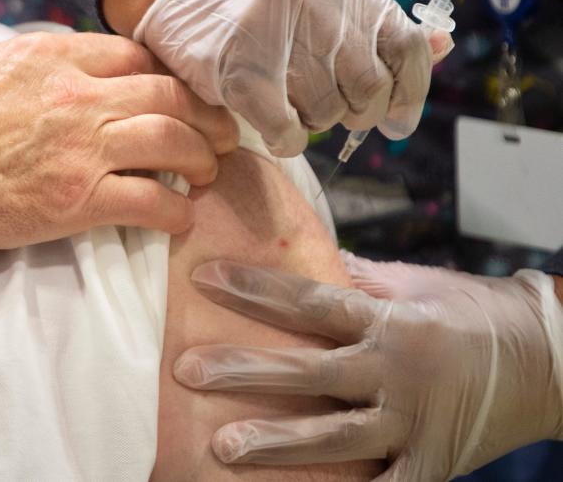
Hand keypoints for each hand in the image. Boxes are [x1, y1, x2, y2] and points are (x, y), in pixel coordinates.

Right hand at [0, 31, 239, 249]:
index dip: (167, 74)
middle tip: (218, 133)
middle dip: (205, 114)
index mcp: (52, 58)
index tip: (177, 94)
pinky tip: (181, 216)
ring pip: (174, 141)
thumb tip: (65, 62)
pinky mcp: (79, 201)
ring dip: (203, 158)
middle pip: (170, 94)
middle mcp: (77, 97)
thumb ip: (34, 60)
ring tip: (207, 171)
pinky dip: (178, 212)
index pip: (136, 55)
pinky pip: (152, 203)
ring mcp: (82, 149)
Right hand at [132, 0, 432, 155]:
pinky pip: (287, 129)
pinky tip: (273, 126)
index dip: (407, 90)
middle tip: (321, 104)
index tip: (395, 118)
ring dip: (311, 120)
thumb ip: (370, 19)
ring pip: (327, 111)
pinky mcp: (238, 69)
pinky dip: (286, 138)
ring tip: (286, 103)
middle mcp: (314, 0)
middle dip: (351, 109)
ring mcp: (274, 33)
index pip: (404, 45)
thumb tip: (441, 50)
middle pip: (367, 87)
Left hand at [172, 256, 562, 481]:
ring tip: (223, 447)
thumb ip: (353, 279)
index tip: (204, 277)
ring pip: (334, 436)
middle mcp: (397, 373)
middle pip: (309, 371)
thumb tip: (296, 256)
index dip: (255, 289)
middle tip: (189, 371)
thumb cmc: (476, 313)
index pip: (309, 300)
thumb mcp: (415, 283)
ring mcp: (413, 425)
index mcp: (390, 320)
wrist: (550, 362)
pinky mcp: (431, 464)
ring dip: (276, 443)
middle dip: (245, 371)